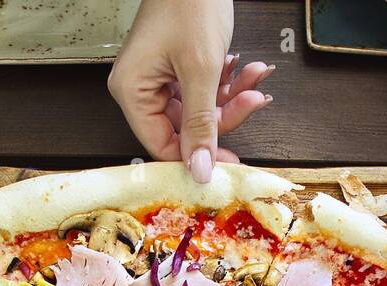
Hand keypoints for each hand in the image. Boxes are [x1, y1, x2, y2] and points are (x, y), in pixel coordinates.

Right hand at [109, 0, 272, 181]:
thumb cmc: (190, 3)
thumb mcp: (201, 70)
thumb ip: (202, 124)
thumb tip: (198, 168)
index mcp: (132, 91)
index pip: (161, 144)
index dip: (194, 156)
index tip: (226, 162)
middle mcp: (140, 87)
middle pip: (184, 127)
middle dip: (224, 116)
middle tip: (252, 103)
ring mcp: (158, 77)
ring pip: (199, 109)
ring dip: (231, 98)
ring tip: (254, 80)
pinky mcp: (175, 68)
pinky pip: (202, 90)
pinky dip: (226, 83)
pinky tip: (245, 70)